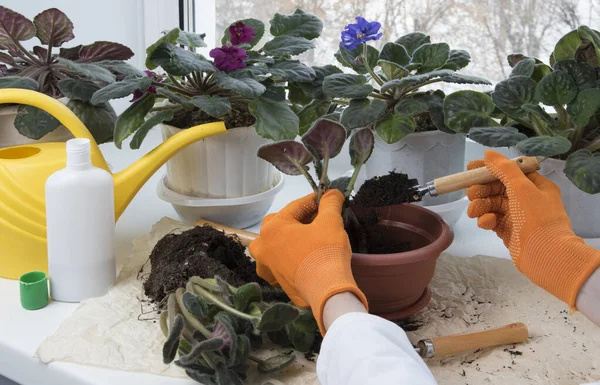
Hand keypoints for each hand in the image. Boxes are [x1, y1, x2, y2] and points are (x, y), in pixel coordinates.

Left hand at [249, 190, 367, 332]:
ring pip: (271, 246)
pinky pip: (277, 265)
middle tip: (317, 219)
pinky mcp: (277, 282)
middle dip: (296, 219)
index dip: (314, 201)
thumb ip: (330, 203)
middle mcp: (263, 246)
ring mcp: (268, 266)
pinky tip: (297, 259)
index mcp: (272, 227)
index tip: (327, 199)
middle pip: (279, 225)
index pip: (295, 207)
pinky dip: (284, 260)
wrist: (327, 290)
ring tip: (302, 239)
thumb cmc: (325, 251)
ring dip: (283, 240)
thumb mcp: (331, 222)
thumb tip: (333, 193)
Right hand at [467, 150, 599, 307]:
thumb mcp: (521, 187)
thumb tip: (488, 154)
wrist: (545, 254)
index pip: (509, 172)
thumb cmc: (536, 217)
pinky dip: (486, 220)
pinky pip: (492, 220)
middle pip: (497, 188)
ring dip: (480, 205)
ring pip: (492, 204)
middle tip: (470, 194)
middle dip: (482, 190)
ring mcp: (517, 216)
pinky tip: (485, 223)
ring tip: (473, 212)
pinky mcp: (508, 231)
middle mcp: (526, 199)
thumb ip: (504, 169)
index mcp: (535, 186)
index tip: (470, 169)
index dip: (489, 169)